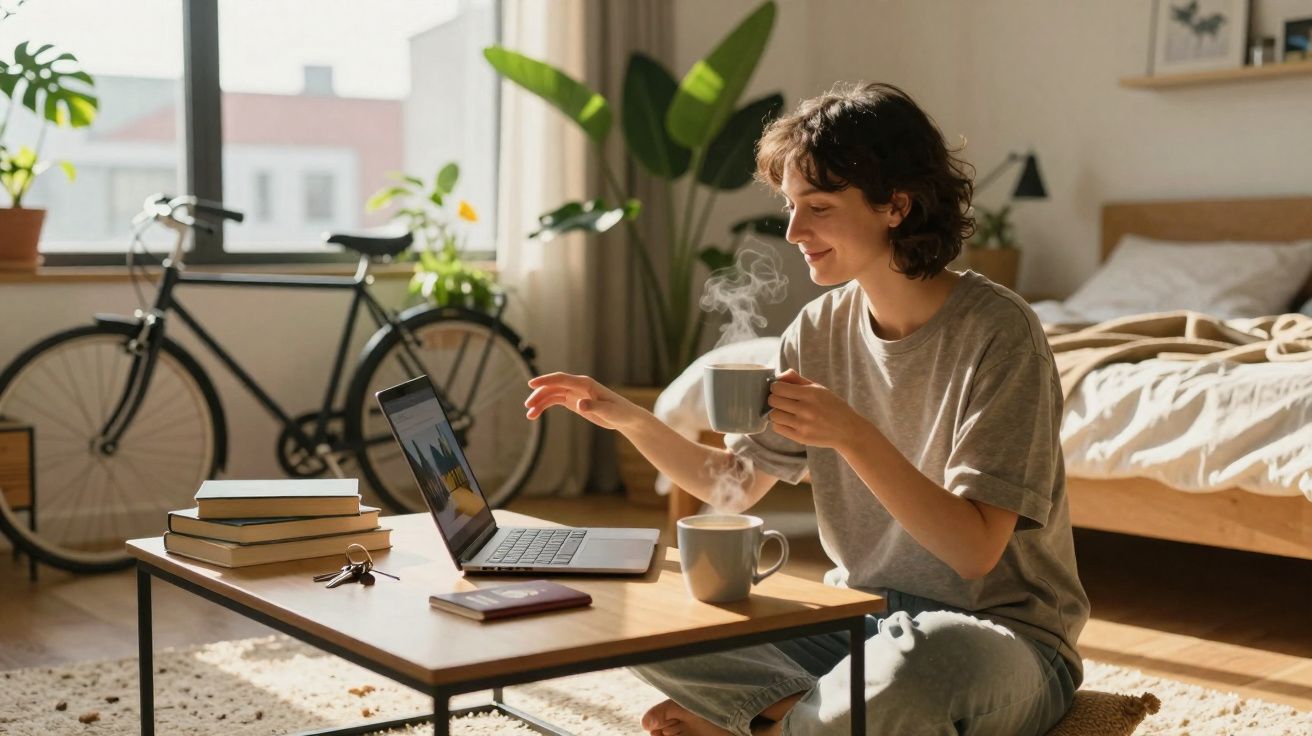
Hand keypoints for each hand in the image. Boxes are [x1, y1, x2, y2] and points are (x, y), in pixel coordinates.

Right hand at [523, 373, 644, 430]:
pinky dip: (544, 406)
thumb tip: (579, 404)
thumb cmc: (620, 412)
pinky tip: (535, 414)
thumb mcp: (608, 412)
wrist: (625, 417)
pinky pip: (555, 400)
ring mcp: (574, 392)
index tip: (531, 384)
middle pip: (553, 386)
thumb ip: (594, 407)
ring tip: (530, 415)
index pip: (562, 379)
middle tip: (528, 406)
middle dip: (539, 394)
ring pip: (551, 394)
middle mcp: (578, 385)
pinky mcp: (573, 401)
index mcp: (585, 383)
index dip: (546, 380)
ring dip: (539, 402)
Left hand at [767, 369, 869, 451]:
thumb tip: (780, 375)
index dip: (776, 387)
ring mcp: (803, 425)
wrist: (847, 430)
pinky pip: (778, 428)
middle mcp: (806, 409)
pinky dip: (779, 423)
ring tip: (784, 411)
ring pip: (773, 415)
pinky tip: (787, 420)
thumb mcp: (819, 389)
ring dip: (776, 412)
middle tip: (781, 400)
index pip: (778, 388)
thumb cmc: (832, 406)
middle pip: (773, 401)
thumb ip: (798, 380)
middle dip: (774, 399)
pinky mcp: (800, 437)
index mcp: (811, 394)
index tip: (780, 389)